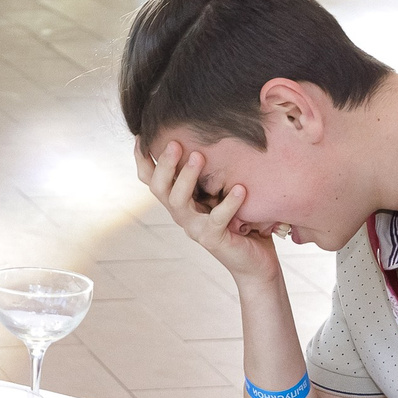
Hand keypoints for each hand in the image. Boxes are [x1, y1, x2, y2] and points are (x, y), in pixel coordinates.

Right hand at [138, 141, 280, 284]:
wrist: (256, 263)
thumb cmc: (241, 221)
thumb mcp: (222, 193)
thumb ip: (212, 174)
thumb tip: (213, 135)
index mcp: (180, 201)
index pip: (151, 179)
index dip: (143, 159)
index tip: (142, 135)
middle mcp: (181, 214)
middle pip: (159, 188)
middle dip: (164, 164)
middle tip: (176, 143)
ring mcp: (194, 228)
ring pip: (178, 202)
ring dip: (185, 178)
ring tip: (198, 156)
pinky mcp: (213, 239)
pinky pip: (217, 219)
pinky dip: (229, 202)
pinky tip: (240, 189)